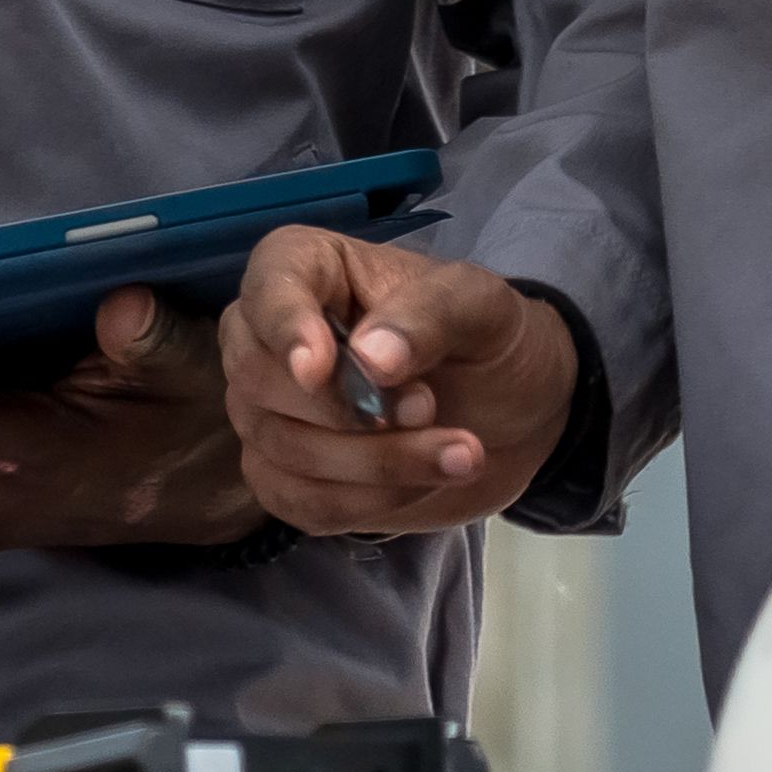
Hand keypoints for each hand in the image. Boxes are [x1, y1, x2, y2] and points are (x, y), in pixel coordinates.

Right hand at [222, 228, 568, 536]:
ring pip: (280, 448)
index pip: (267, 288)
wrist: (514, 416)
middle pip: (257, 379)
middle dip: (347, 411)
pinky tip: (422, 483)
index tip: (318, 369)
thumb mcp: (481, 307)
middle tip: (429, 408)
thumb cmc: (488, 340)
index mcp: (308, 269)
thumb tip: (370, 358)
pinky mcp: (288, 477)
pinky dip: (364, 503)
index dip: (284, 328)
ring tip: (459, 453)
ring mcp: (270, 411)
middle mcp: (270, 337)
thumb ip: (430, 315)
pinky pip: (297, 501)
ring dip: (376, 463)